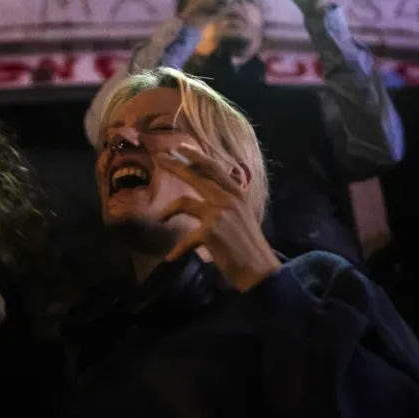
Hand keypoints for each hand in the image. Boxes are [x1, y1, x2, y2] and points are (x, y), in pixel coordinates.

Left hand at [155, 145, 279, 291]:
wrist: (259, 269)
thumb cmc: (249, 244)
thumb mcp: (242, 215)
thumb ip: (227, 201)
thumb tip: (209, 190)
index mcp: (236, 193)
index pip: (214, 167)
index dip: (196, 156)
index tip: (180, 147)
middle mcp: (228, 199)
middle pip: (195, 176)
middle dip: (175, 166)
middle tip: (159, 159)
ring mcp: (218, 214)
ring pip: (184, 202)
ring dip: (168, 210)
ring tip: (160, 217)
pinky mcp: (210, 232)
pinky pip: (186, 238)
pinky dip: (177, 250)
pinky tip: (170, 258)